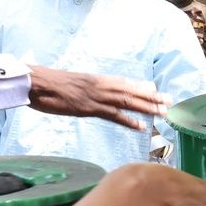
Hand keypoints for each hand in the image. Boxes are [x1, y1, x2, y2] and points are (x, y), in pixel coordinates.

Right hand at [27, 66, 170, 130]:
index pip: (125, 83)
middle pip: (132, 91)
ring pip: (127, 102)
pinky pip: (112, 115)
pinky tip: (141, 127)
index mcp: (96, 78)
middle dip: (152, 97)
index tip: (157, 91)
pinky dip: (128, 121)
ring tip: (164, 112)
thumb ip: (85, 86)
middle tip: (170, 101)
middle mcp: (100, 85)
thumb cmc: (48, 83)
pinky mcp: (88, 108)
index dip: (142, 88)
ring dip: (147, 107)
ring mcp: (95, 96)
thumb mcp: (71, 82)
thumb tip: (92, 89)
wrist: (35, 82)